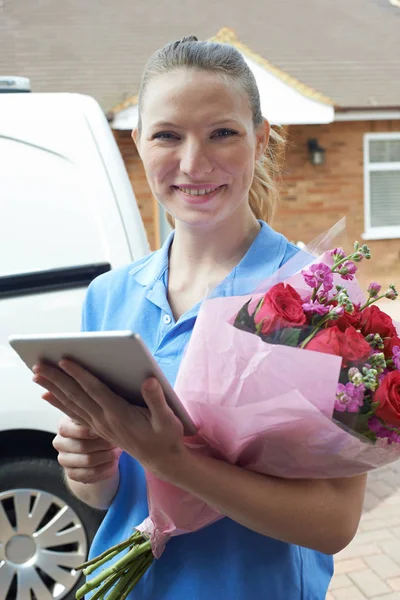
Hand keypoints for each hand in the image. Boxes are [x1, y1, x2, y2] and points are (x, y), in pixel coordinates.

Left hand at [33, 360, 186, 478]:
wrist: (161, 460)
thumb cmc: (166, 437)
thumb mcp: (168, 419)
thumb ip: (157, 399)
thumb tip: (149, 379)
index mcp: (120, 415)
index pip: (95, 391)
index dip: (79, 375)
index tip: (64, 361)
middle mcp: (104, 420)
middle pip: (76, 396)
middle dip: (56, 379)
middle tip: (38, 365)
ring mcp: (99, 425)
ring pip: (71, 404)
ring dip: (53, 389)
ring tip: (37, 375)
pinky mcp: (98, 428)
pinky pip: (73, 413)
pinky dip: (59, 403)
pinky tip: (47, 395)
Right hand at [52, 415, 121, 483]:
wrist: (94, 448)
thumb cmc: (95, 429)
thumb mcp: (93, 420)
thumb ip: (95, 419)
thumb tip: (105, 421)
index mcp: (63, 426)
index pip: (66, 429)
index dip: (85, 431)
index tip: (100, 431)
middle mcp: (60, 443)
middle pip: (82, 446)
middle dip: (104, 444)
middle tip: (117, 442)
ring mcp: (64, 460)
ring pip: (87, 461)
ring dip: (107, 456)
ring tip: (117, 451)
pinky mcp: (71, 474)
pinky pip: (90, 473)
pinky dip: (105, 468)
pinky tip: (113, 462)